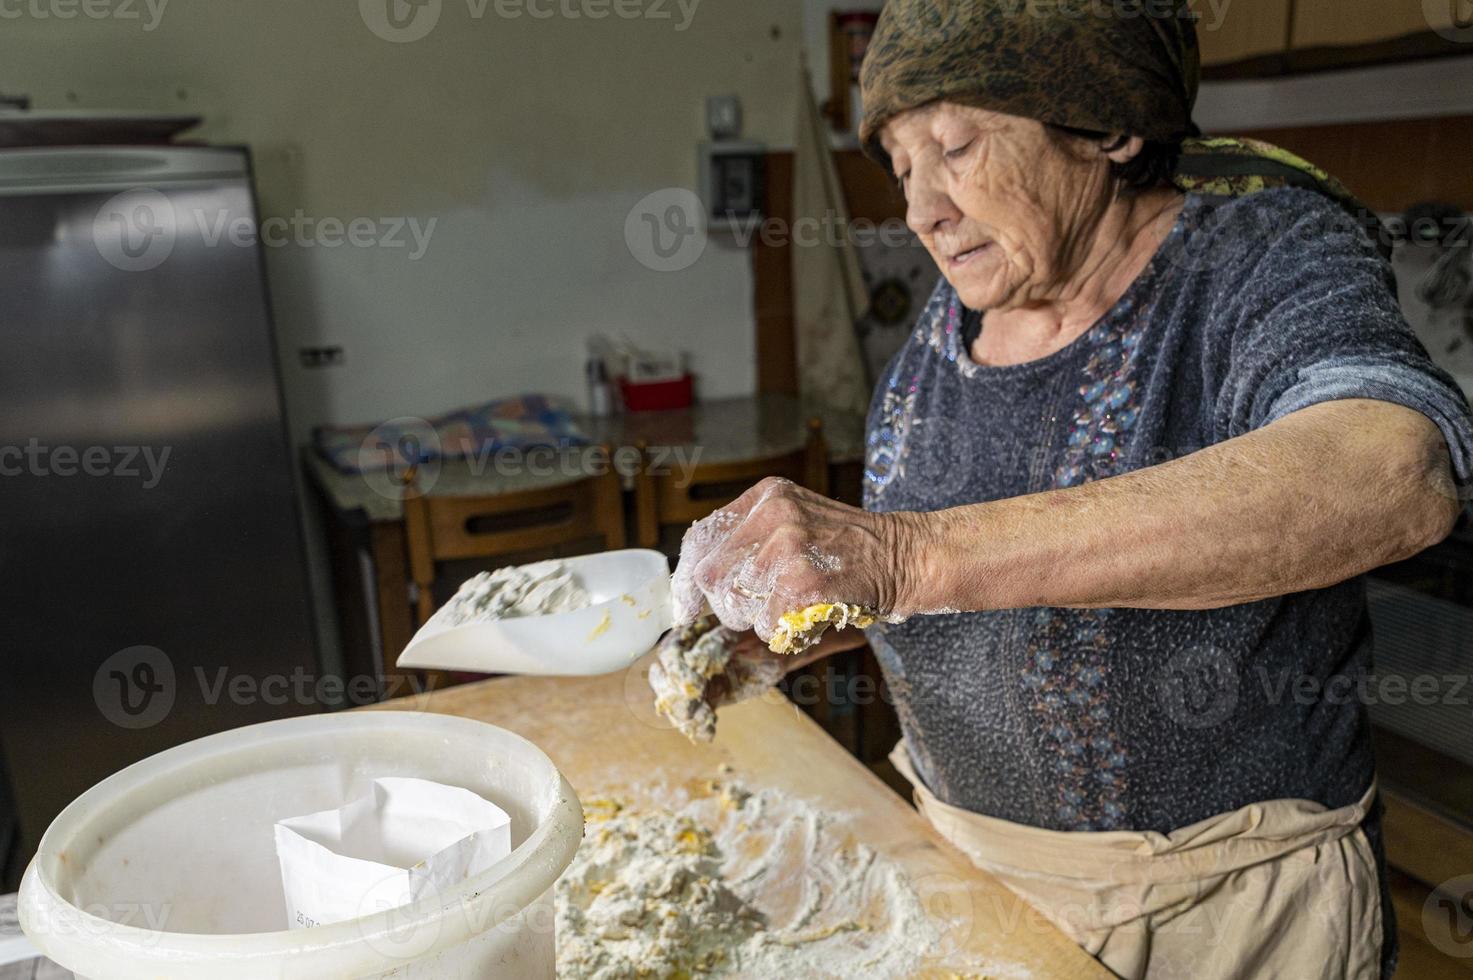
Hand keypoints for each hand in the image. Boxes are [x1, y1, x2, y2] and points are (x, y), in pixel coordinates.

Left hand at [670, 477, 931, 641]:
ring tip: (792, 608)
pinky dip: (783, 632)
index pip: (700, 538)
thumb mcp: (798, 524)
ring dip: (757, 620)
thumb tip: (697, 589)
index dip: (687, 579)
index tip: (686, 606)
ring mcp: (789, 545)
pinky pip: (767, 623)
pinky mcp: (806, 581)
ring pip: (736, 603)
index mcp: (767, 496)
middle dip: (724, 605)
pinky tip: (808, 616)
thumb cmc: (853, 549)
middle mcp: (774, 513)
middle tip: (753, 613)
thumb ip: (751, 544)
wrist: (911, 555)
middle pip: (709, 575)